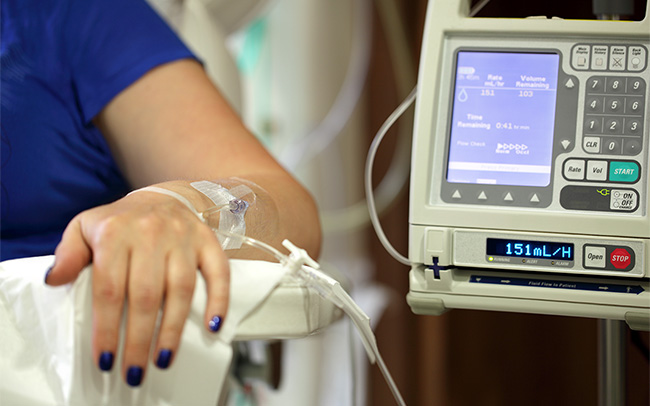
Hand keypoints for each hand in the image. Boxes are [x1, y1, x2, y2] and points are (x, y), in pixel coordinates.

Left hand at [45, 190, 229, 385]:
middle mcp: (151, 232)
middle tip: (134, 370)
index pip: (109, 288)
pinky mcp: (207, 241)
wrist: (162, 197)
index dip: (107, 327)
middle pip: (145, 295)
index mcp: (116, 232)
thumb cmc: (121, 222)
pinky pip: (218, 272)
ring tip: (163, 358)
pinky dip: (219, 300)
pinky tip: (212, 325)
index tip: (106, 357)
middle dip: (139, 339)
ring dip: (172, 329)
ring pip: (180, 289)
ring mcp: (183, 237)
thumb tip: (55, 280)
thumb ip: (68, 254)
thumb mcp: (85, 228)